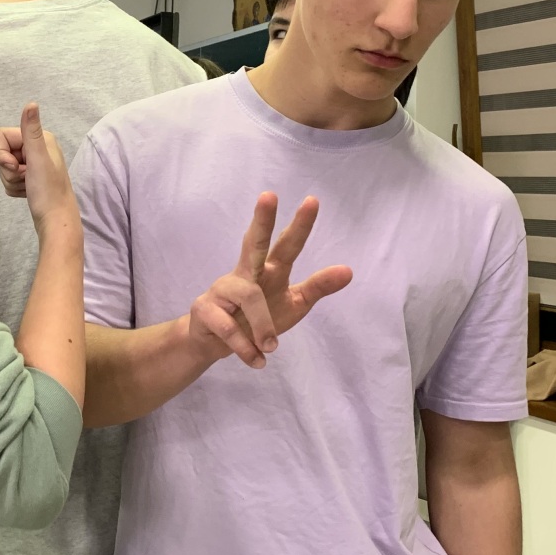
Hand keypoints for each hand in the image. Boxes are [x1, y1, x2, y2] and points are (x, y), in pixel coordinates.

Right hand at [0, 104, 76, 234]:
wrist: (55, 221)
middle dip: (7, 170)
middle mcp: (36, 147)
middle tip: (25, 179)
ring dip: (11, 180)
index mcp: (39, 138)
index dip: (1, 154)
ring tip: (27, 187)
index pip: (0, 136)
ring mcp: (32, 164)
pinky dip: (13, 188)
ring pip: (3, 167)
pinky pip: (8, 179)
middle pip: (2, 152)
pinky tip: (26, 193)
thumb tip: (31, 103)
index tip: (16, 166)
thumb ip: (31, 131)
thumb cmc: (48, 191)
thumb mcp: (38, 159)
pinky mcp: (29, 178)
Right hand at [189, 193, 351, 367]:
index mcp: (269, 270)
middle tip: (269, 195)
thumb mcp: (293, 304)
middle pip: (253, 243)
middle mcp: (245, 273)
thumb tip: (349, 270)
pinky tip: (256, 359)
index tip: (313, 201)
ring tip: (270, 347)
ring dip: (263, 326)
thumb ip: (317, 287)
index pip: (287, 245)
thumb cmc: (257, 319)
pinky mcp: (205, 309)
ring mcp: (222, 288)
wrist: (213, 344)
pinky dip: (246, 347)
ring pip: (249, 296)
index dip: (300, 225)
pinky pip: (230, 328)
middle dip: (262, 221)